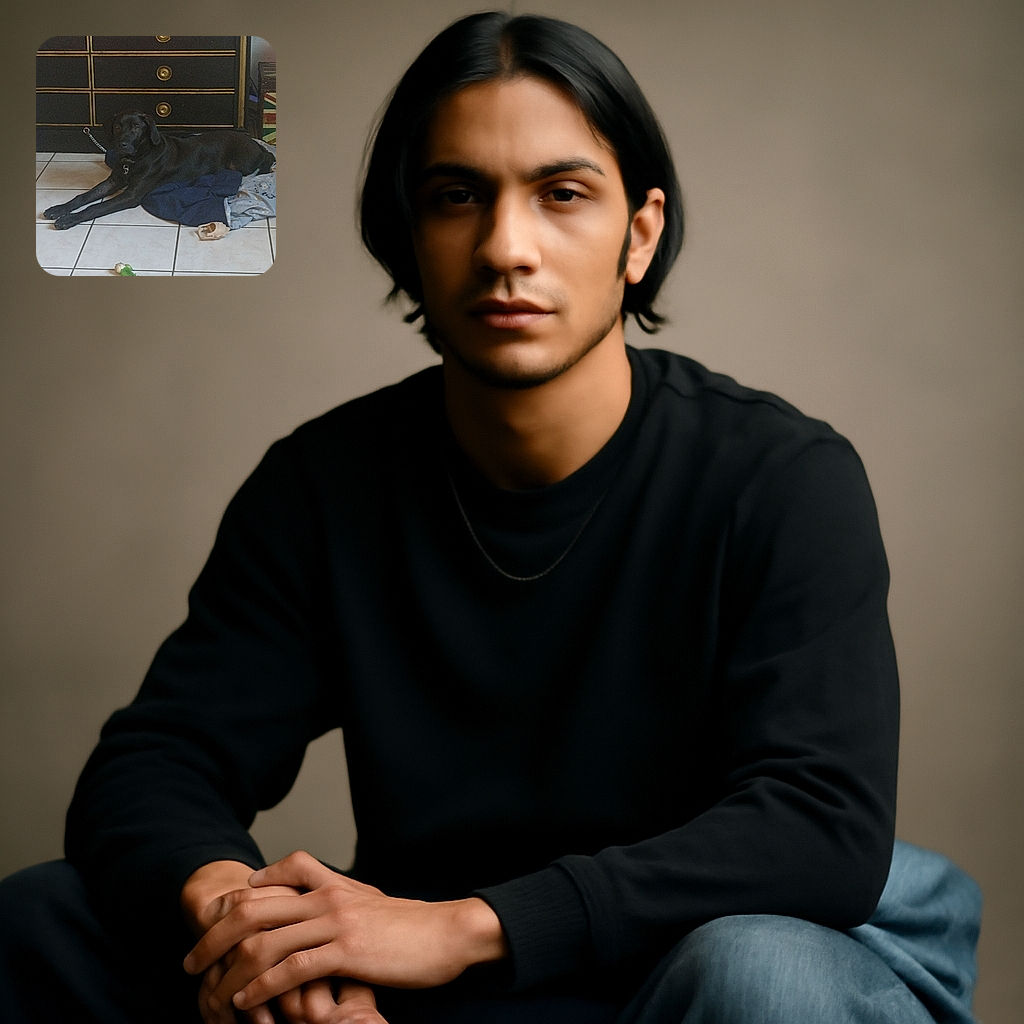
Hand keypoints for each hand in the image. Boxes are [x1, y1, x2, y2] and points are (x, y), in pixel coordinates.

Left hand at [183, 850, 506, 1015]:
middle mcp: (328, 896)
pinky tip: (245, 1002)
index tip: (218, 918)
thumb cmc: (409, 926)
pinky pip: (292, 968)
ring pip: (266, 941)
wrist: (447, 934)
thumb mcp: (369, 903)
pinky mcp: (347, 952)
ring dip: (230, 971)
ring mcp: (336, 921)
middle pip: (255, 907)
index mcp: (333, 882)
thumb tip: (313, 910)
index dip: (242, 894)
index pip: (276, 874)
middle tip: (191, 961)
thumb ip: (337, 902)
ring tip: (211, 993)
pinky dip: (261, 988)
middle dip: (215, 935)